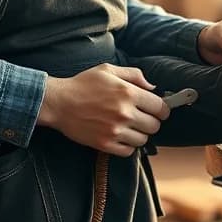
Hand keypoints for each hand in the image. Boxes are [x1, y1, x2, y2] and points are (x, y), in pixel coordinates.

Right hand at [36, 64, 169, 156]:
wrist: (59, 103)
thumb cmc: (83, 84)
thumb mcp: (108, 70)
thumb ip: (134, 75)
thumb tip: (152, 88)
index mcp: (128, 92)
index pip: (160, 107)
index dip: (162, 109)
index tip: (158, 110)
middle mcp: (124, 113)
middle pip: (154, 126)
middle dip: (151, 121)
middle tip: (142, 118)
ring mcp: (115, 130)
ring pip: (143, 140)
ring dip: (139, 134)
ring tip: (129, 127)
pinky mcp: (105, 144)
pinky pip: (128, 151)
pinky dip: (127, 145)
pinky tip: (121, 136)